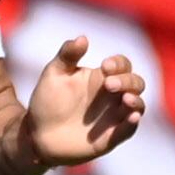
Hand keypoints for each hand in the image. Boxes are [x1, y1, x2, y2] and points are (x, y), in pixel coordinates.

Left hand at [25, 36, 146, 166]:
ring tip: (125, 99)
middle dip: (127, 81)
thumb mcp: (54, 74)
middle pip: (135, 83)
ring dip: (135, 101)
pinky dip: (132, 124)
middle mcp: (113, 96)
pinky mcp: (111, 137)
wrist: (37, 133)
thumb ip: (67, 55)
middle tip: (109, 84)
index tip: (105, 66)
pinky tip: (131, 117)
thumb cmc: (47, 100)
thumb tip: (83, 38)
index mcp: (101, 77)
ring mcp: (114, 116)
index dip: (119, 64)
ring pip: (137, 105)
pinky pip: (129, 130)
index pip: (122, 65)